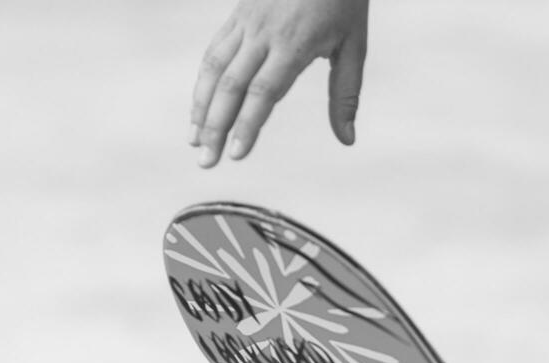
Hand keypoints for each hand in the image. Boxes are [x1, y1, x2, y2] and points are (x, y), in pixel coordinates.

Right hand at [189, 0, 369, 167]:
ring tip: (194, 140)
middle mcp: (263, 33)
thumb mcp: (354, 46)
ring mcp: (246, 22)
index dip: (247, 125)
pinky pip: (214, 50)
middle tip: (207, 161)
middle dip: (215, 126)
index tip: (237, 155)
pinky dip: (203, 81)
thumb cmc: (342, 0)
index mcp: (294, 44)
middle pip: (231, 85)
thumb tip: (347, 139)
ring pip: (214, 67)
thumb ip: (346, 95)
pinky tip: (200, 105)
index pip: (264, 92)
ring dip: (201, 107)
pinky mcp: (238, 14)